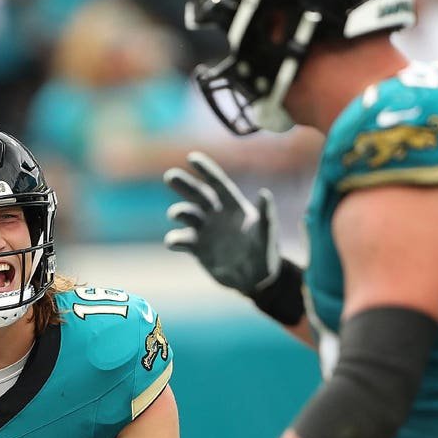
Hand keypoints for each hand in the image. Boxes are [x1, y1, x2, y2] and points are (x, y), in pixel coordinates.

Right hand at [164, 152, 281, 294]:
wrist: (255, 280)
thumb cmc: (265, 253)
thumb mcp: (267, 233)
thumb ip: (265, 214)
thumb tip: (265, 193)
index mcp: (233, 207)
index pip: (218, 184)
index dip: (206, 170)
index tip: (192, 157)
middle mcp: (217, 215)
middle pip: (197, 195)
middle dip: (184, 184)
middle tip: (170, 176)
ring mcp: (205, 231)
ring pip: (187, 215)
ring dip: (179, 212)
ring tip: (176, 214)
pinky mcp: (197, 249)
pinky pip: (182, 240)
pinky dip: (175, 239)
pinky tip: (173, 241)